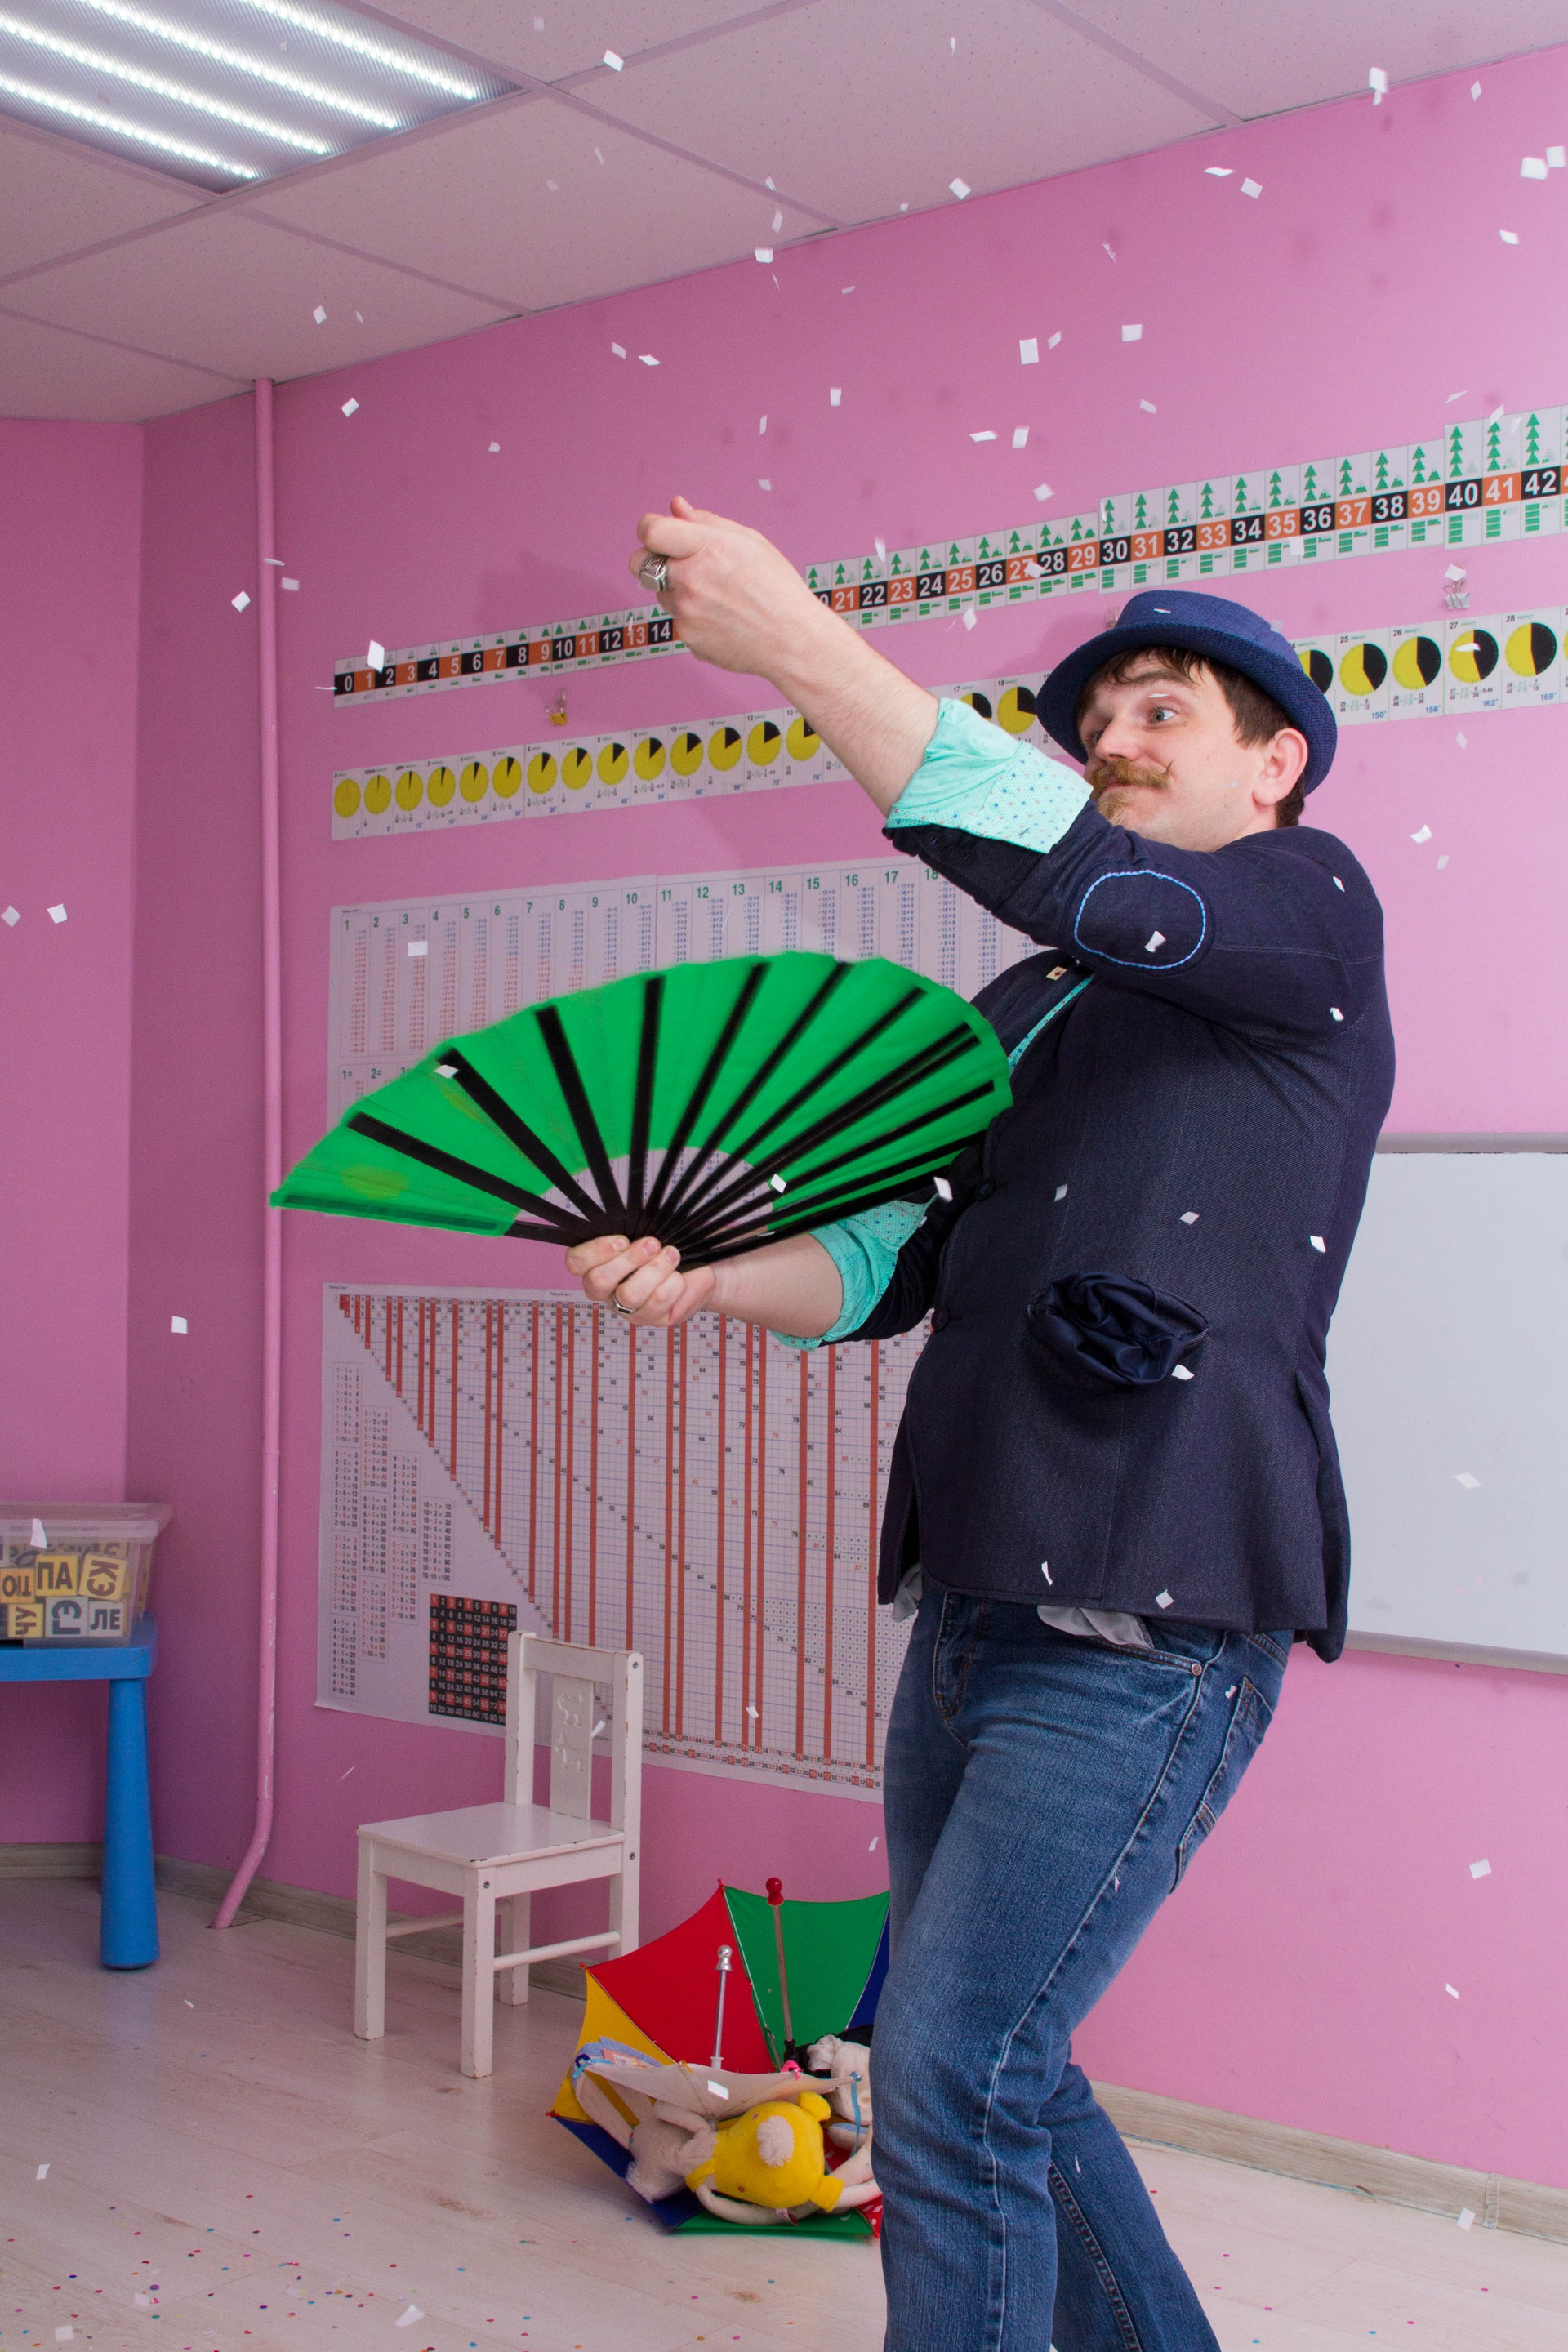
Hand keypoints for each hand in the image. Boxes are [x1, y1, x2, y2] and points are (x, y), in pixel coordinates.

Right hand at [566, 1231, 716, 1327]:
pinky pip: (658, 1303)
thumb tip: (633, 1221)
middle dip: (629, 1259)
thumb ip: (634, 1224)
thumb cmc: (665, 1244)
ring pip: (629, 1294)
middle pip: (598, 1281)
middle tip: (652, 1244)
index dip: (596, 1251)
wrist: (699, 1267)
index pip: (576, 1262)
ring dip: (655, 1269)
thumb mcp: (648, 1228)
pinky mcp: (652, 1319)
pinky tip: (680, 1276)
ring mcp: (628, 1309)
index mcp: (596, 1264)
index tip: (622, 1239)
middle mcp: (606, 1290)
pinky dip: (674, 1283)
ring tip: (671, 1255)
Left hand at [629, 495, 836, 677]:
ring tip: (715, 594)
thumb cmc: (777, 589)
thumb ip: (706, 522)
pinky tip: (721, 616)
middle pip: (638, 562)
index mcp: (707, 549)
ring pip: (658, 592)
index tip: (659, 532)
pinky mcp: (687, 637)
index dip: (650, 528)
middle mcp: (691, 581)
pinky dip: (692, 615)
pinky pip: (677, 618)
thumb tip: (675, 507)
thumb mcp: (749, 541)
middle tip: (677, 561)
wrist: (792, 640)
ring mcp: (686, 612)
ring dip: (676, 587)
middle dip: (650, 557)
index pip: (650, 531)